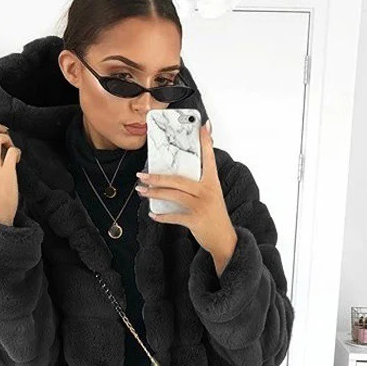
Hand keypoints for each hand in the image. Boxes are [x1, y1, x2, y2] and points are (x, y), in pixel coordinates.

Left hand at [136, 122, 237, 271]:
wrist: (224, 240)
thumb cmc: (214, 216)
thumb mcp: (211, 196)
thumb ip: (199, 184)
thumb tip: (177, 176)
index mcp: (212, 182)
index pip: (209, 158)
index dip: (206, 141)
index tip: (202, 125)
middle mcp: (207, 191)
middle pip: (178, 180)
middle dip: (157, 177)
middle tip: (142, 175)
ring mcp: (202, 206)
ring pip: (173, 195)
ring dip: (154, 193)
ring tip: (142, 191)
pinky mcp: (196, 220)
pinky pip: (174, 216)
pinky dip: (162, 216)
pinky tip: (152, 213)